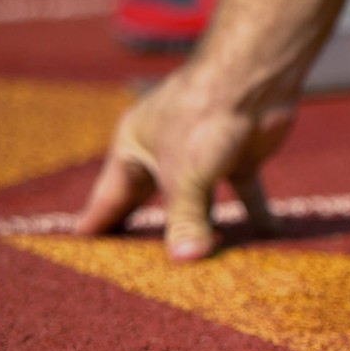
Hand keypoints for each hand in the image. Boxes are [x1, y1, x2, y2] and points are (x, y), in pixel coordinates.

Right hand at [75, 65, 294, 259]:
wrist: (254, 76)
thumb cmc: (203, 115)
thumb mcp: (186, 175)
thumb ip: (186, 221)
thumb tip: (186, 261)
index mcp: (133, 148)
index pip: (108, 197)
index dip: (97, 225)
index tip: (82, 256)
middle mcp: (164, 152)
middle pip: (151, 202)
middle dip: (148, 235)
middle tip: (136, 274)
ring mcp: (203, 154)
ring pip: (200, 203)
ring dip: (205, 230)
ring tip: (202, 269)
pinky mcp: (239, 157)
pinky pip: (245, 194)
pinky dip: (256, 216)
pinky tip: (267, 240)